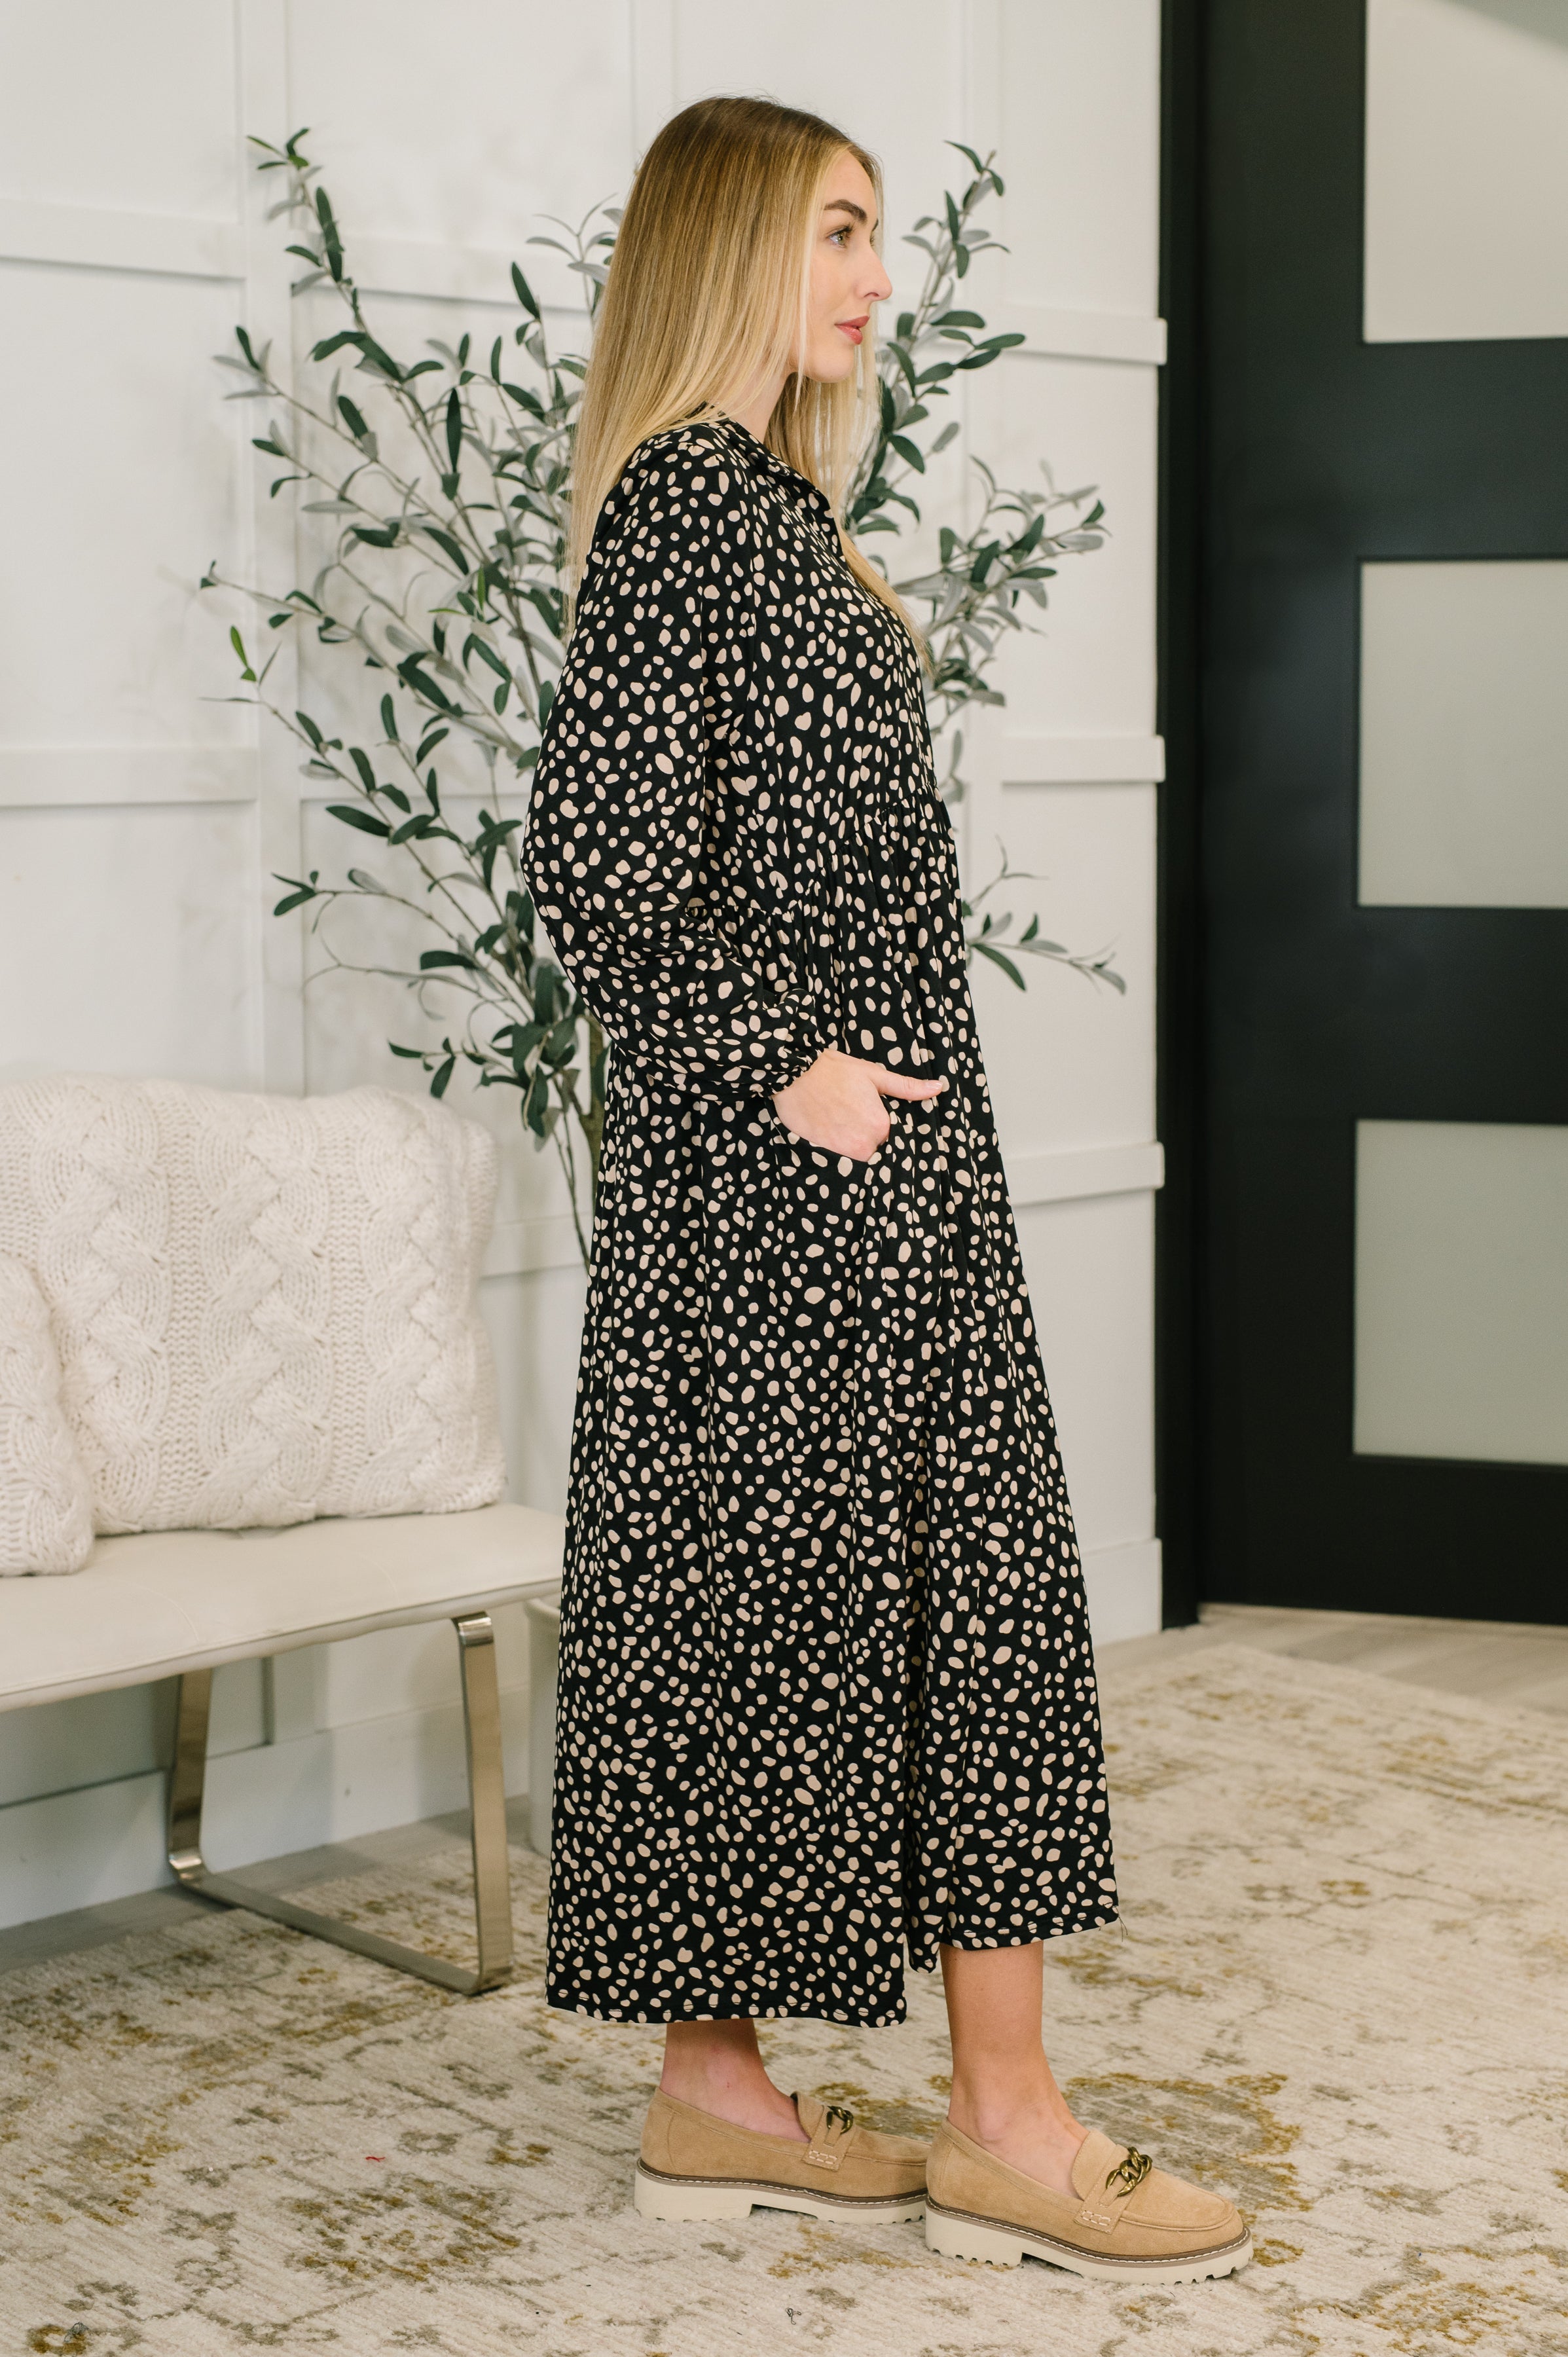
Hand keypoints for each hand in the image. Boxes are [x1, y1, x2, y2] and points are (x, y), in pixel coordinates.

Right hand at [772, 1048, 946, 1161]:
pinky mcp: (822, 1155)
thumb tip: (939, 1088)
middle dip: (865, 1135)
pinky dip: (834, 1146)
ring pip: (856, 1154)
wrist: (793, 1073)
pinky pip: (836, 1158)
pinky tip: (828, 1127)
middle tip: (849, 1114)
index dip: (880, 1125)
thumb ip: (907, 1087)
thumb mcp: (873, 1074)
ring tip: (837, 1119)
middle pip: (873, 1148)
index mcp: (881, 1125)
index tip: (867, 1114)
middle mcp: (865, 1144)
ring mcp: (842, 1152)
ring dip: (850, 1142)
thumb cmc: (833, 1070)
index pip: (890, 1137)